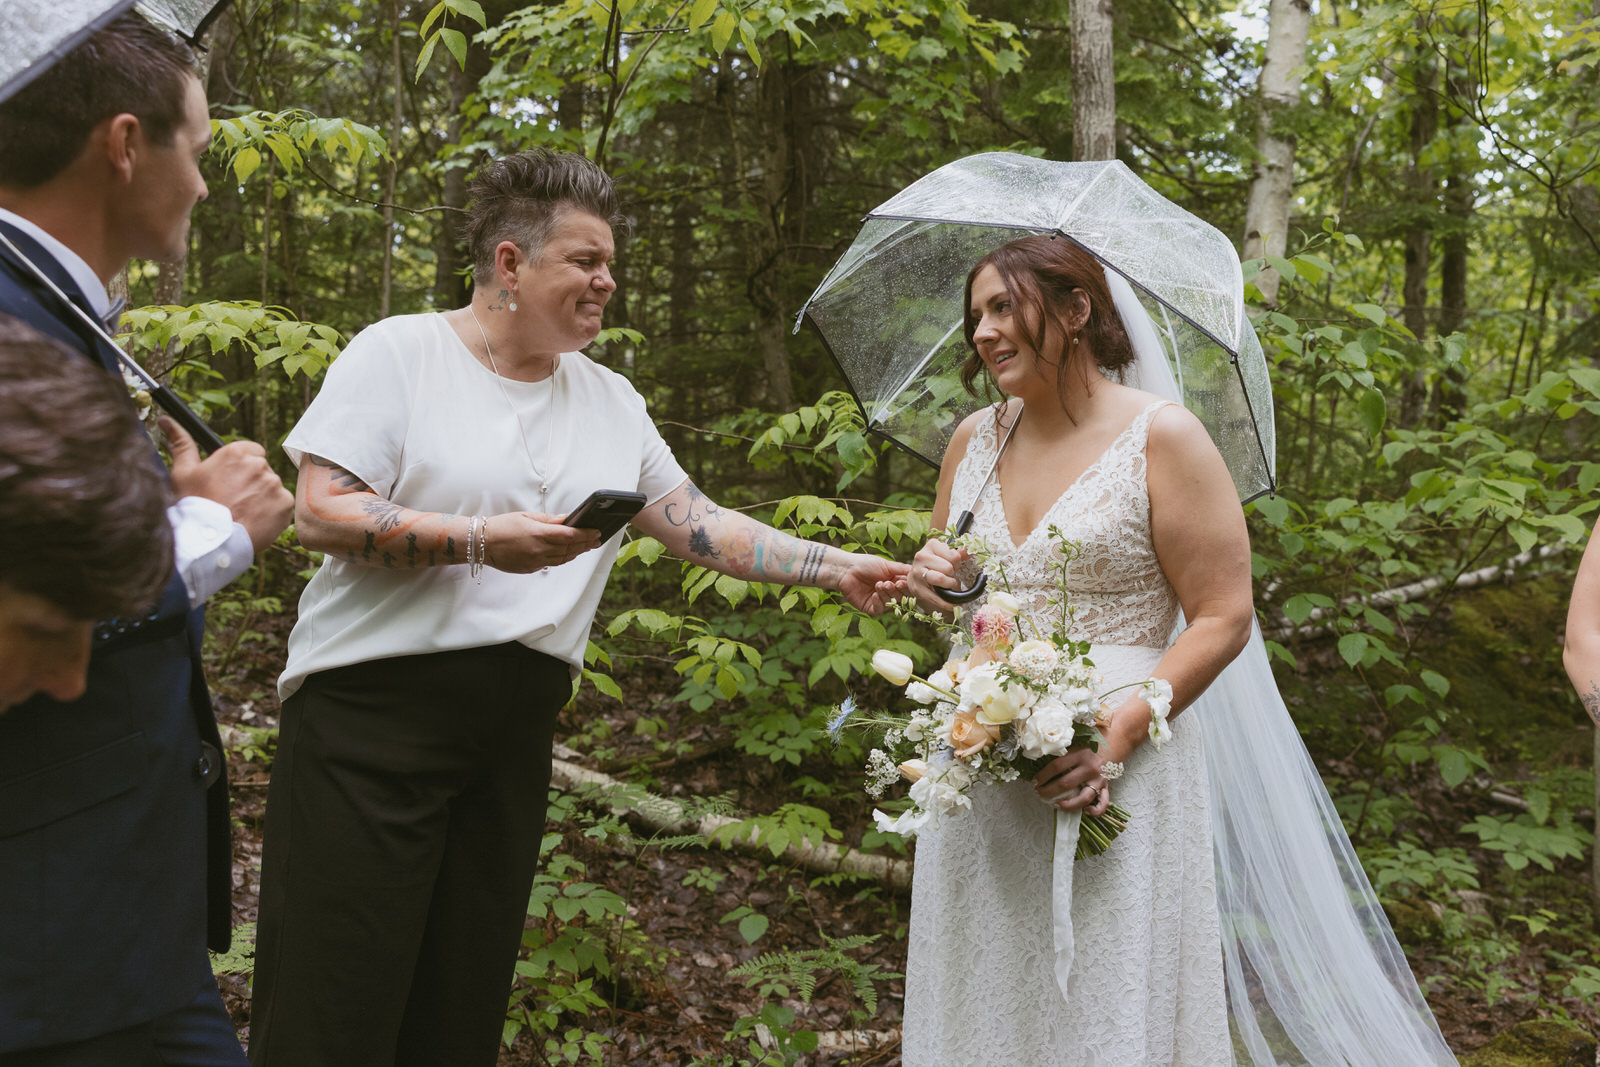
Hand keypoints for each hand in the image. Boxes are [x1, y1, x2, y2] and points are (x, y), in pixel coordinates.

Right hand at [162, 417, 292, 553]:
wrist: (209, 539)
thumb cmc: (194, 504)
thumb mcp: (183, 472)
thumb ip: (181, 443)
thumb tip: (166, 420)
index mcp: (237, 452)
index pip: (252, 451)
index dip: (242, 467)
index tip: (232, 480)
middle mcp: (259, 464)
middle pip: (262, 470)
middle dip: (251, 481)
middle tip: (234, 499)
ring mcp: (274, 484)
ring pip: (271, 487)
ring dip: (262, 497)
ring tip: (241, 512)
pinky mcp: (285, 503)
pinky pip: (282, 504)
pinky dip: (273, 512)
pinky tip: (254, 520)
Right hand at [482, 512, 602, 572]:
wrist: (482, 543)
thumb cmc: (501, 527)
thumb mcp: (526, 516)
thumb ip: (548, 519)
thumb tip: (566, 519)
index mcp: (539, 534)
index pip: (570, 535)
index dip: (586, 534)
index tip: (596, 531)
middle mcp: (539, 550)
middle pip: (570, 548)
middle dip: (586, 544)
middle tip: (596, 540)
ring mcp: (535, 561)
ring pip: (563, 559)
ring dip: (577, 552)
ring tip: (587, 547)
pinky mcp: (531, 568)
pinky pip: (552, 564)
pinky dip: (563, 558)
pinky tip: (569, 554)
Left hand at [839, 554, 908, 613]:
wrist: (846, 569)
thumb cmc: (865, 564)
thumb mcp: (887, 565)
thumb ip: (902, 569)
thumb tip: (917, 571)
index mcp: (894, 582)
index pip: (906, 588)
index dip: (906, 587)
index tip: (902, 582)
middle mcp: (888, 593)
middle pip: (900, 597)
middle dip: (895, 590)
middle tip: (889, 583)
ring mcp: (879, 601)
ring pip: (891, 604)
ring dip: (886, 594)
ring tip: (879, 585)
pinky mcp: (869, 608)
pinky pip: (879, 610)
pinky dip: (879, 603)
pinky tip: (875, 595)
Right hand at [899, 537, 968, 613]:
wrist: (918, 576)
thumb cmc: (936, 564)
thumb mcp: (947, 555)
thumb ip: (960, 553)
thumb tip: (971, 550)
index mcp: (931, 545)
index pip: (954, 556)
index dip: (958, 563)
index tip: (953, 565)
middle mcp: (921, 557)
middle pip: (948, 568)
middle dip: (953, 574)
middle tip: (950, 575)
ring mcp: (917, 573)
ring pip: (941, 579)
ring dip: (950, 585)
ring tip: (949, 584)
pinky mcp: (917, 588)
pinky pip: (936, 598)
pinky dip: (947, 603)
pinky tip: (953, 605)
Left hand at [1033, 746, 1113, 817]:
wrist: (1113, 743)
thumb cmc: (1088, 744)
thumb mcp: (1074, 741)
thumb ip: (1061, 750)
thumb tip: (1037, 758)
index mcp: (1080, 754)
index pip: (1056, 767)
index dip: (1042, 776)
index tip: (1034, 781)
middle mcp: (1090, 768)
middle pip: (1065, 784)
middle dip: (1048, 791)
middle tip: (1039, 793)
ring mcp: (1099, 779)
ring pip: (1083, 798)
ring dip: (1067, 805)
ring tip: (1055, 805)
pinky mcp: (1106, 787)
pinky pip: (1103, 803)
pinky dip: (1095, 811)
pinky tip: (1085, 811)